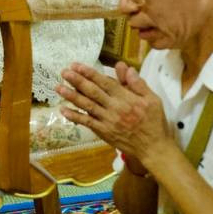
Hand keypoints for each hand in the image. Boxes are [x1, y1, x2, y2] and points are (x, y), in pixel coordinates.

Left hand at [57, 61, 171, 167]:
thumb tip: (125, 67)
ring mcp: (107, 121)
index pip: (104, 82)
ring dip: (71, 96)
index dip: (89, 73)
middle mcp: (114, 108)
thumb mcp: (152, 99)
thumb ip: (138, 84)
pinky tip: (63, 110)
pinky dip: (74, 117)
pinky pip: (87, 123)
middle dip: (77, 81)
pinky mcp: (104, 132)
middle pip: (92, 92)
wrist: (153, 147)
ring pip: (87, 105)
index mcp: (126, 98)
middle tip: (64, 72)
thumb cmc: (154, 121)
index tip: (77, 66)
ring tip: (58, 87)